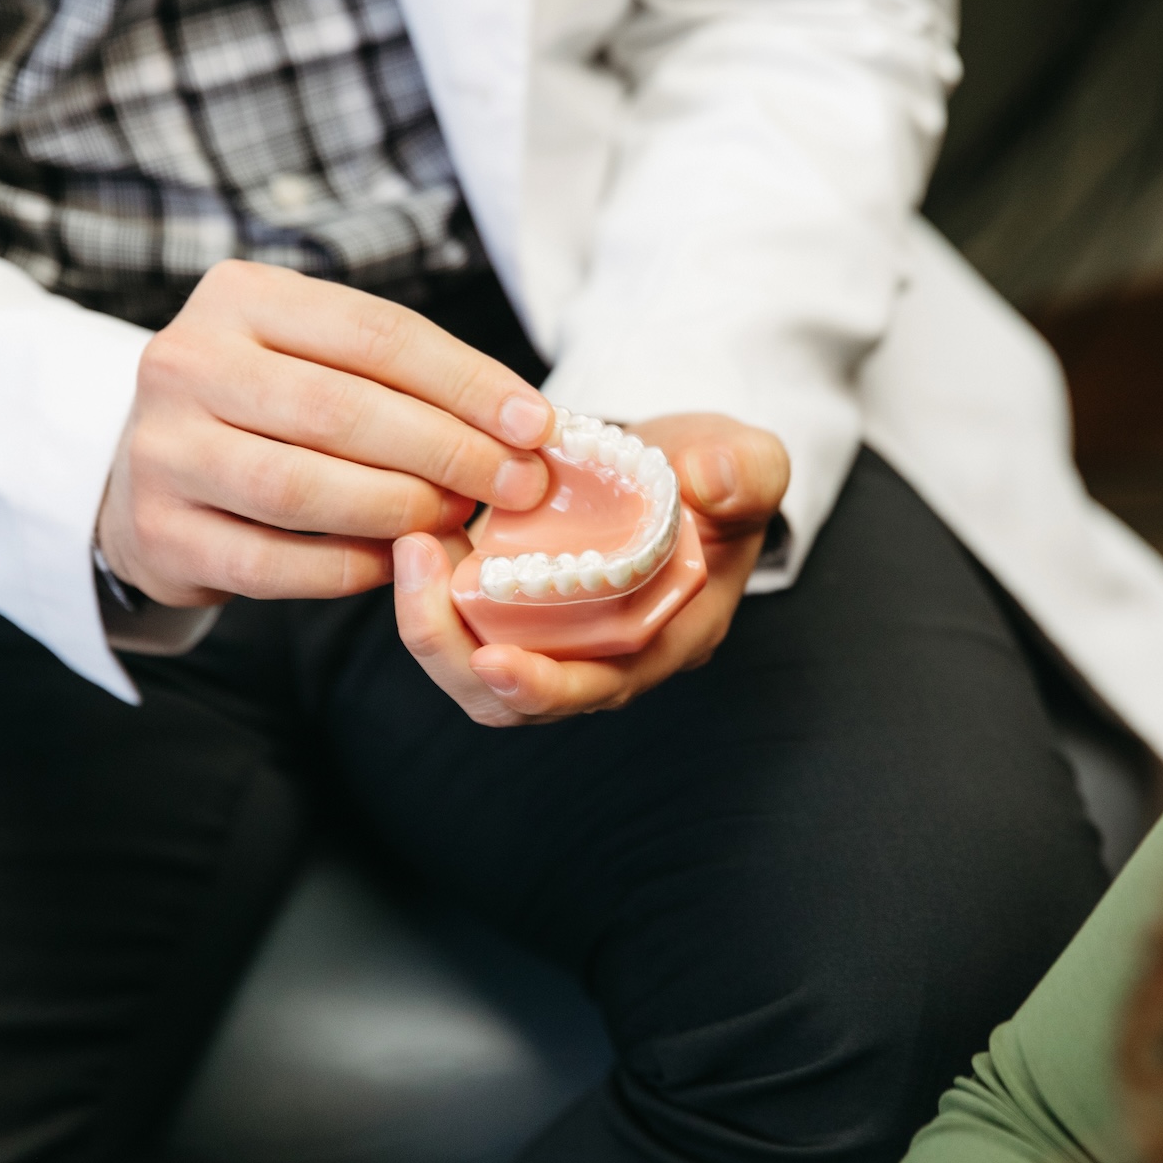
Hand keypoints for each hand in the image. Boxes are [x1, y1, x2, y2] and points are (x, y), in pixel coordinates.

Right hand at [96, 261, 553, 605]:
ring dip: (400, 509)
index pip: (376, 333)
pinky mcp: (158, 534)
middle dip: (448, 451)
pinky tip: (398, 563)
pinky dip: (349, 567)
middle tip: (517, 484)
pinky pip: (272, 563)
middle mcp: (185, 362)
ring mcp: (161, 451)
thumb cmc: (272, 408)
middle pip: (341, 409)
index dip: (468, 382)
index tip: (536, 424)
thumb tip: (528, 425)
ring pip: (302, 488)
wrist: (154, 472)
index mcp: (240, 297)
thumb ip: (409, 378)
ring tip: (458, 519)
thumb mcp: (324, 357)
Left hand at [391, 413, 789, 725]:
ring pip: (475, 669)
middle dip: (454, 652)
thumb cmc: (722, 476)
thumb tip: (707, 480)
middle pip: (515, 698)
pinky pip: (462, 623)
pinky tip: (416, 534)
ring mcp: (554, 635)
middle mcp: (604, 655)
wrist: (687, 469)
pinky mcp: (516, 605)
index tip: (493, 661)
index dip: (543, 687)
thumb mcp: (751, 463)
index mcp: (667, 638)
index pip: (600, 687)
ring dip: (431, 621)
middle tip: (420, 568)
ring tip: (411, 546)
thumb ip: (743, 473)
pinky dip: (431, 591)